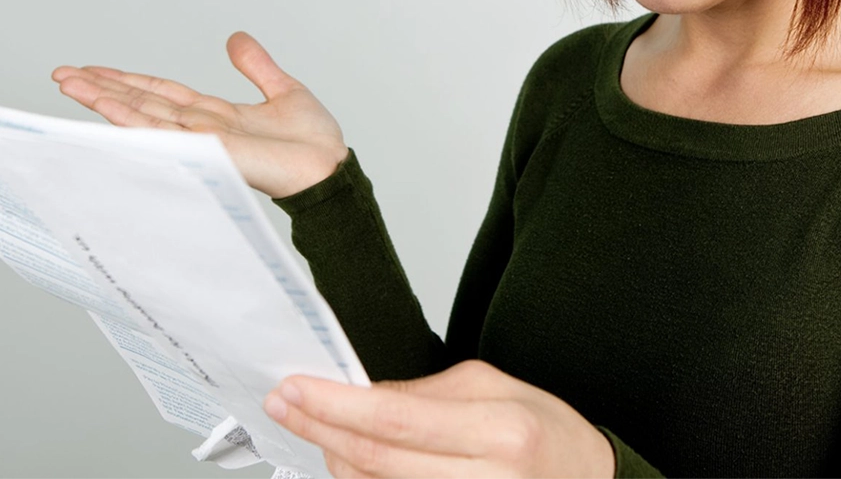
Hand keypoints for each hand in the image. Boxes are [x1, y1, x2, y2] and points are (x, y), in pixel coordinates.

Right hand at [52, 32, 347, 197]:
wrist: (330, 167)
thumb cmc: (312, 141)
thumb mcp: (282, 89)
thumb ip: (256, 66)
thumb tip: (235, 37)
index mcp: (216, 115)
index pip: (163, 93)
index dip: (130, 80)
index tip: (98, 69)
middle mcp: (202, 128)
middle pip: (143, 102)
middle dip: (103, 88)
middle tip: (63, 73)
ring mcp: (202, 141)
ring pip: (144, 115)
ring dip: (106, 99)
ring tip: (70, 83)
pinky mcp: (209, 151)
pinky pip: (165, 133)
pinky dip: (134, 120)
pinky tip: (108, 107)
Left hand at [263, 360, 615, 478]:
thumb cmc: (546, 432)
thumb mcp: (495, 387)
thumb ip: (426, 392)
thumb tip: (364, 396)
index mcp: (501, 430)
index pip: (395, 417)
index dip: (335, 404)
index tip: (295, 389)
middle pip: (376, 462)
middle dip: (322, 430)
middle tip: (286, 405)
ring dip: (337, 461)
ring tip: (322, 431)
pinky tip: (351, 463)